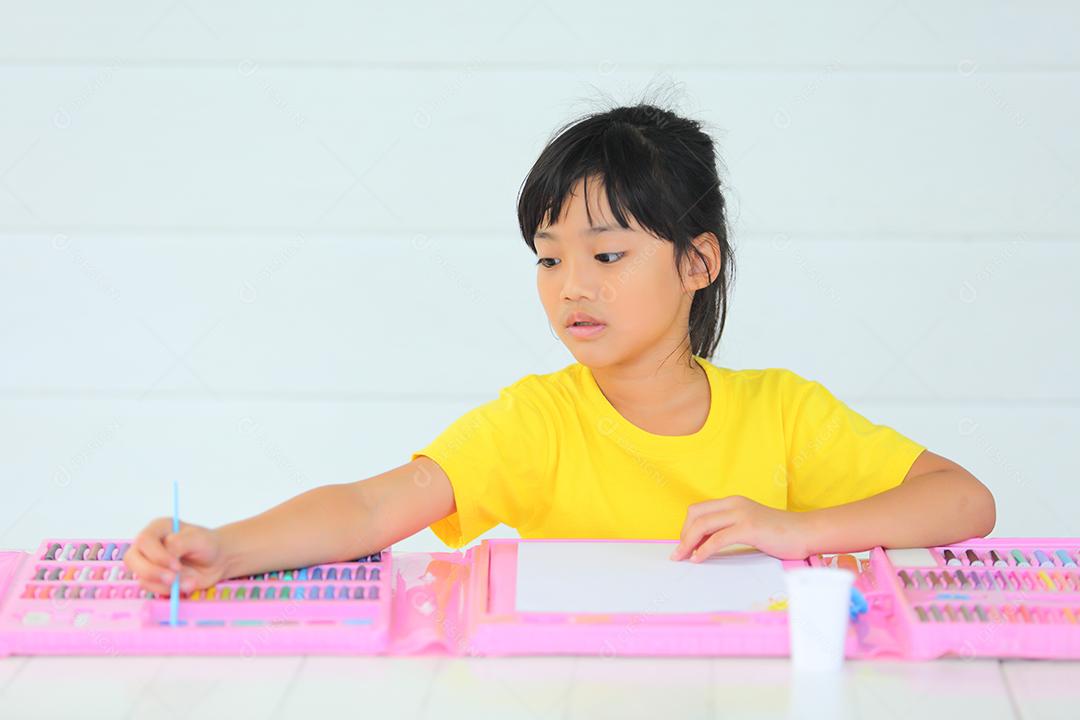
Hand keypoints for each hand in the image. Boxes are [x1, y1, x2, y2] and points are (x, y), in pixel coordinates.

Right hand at [123, 517, 228, 596]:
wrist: (218, 560)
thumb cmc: (207, 544)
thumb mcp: (198, 538)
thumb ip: (179, 543)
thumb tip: (165, 553)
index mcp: (158, 528)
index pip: (144, 540)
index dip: (157, 555)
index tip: (177, 565)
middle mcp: (149, 545)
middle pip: (132, 559)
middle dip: (152, 572)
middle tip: (173, 579)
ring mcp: (149, 563)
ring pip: (141, 577)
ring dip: (166, 585)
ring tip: (191, 582)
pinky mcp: (155, 579)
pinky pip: (153, 589)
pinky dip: (170, 591)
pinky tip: (187, 584)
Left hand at [669, 495, 811, 561]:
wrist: (806, 532)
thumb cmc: (781, 534)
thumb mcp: (750, 525)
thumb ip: (731, 528)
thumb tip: (706, 542)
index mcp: (733, 502)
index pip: (699, 510)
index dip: (686, 527)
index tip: (684, 545)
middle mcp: (734, 504)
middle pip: (695, 514)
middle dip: (683, 534)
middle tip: (679, 553)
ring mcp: (741, 514)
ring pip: (702, 525)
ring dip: (687, 543)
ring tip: (682, 557)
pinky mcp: (748, 528)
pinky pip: (717, 539)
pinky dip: (704, 550)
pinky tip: (698, 559)